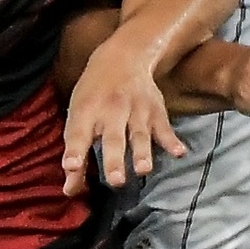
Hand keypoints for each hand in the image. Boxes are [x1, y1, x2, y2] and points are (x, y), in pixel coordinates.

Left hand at [62, 51, 185, 194]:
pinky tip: (179, 153)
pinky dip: (172, 140)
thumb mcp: (78, 117)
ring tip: (143, 170)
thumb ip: (76, 155)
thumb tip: (70, 192)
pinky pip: (165, 127)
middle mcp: (111, 110)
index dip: (74, 151)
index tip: (71, 166)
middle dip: (114, 159)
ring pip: (139, 134)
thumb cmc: (94, 94)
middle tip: (116, 181)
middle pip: (113, 138)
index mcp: (86, 111)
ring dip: (142, 152)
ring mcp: (136, 109)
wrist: (124, 57)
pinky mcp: (156, 110)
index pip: (78, 133)